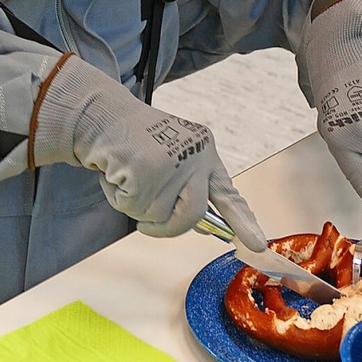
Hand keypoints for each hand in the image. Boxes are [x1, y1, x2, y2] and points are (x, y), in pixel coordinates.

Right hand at [33, 54, 266, 248]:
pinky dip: (119, 198)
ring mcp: (172, 163)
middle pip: (193, 215)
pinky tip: (116, 175)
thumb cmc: (135, 141)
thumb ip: (189, 190)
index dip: (243, 221)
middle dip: (168, 227)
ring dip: (137, 208)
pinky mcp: (145, 171)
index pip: (227, 192)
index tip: (258, 245)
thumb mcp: (172, 159)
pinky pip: (133, 209)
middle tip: (146, 225)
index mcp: (204, 151)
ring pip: (159, 217)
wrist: (103, 115)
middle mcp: (194, 156)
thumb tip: (204, 228)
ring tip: (127, 179)